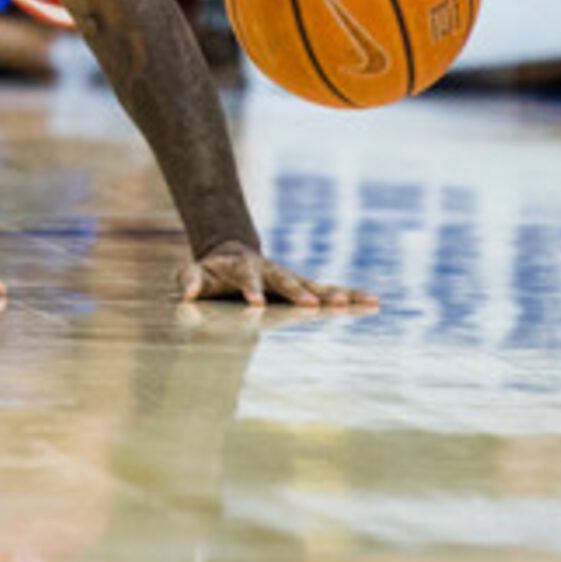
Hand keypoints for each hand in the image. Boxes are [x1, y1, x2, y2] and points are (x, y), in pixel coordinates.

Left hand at [179, 240, 374, 308]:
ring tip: (358, 302)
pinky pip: (329, 292)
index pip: (247, 279)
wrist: (230, 257)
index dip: (251, 289)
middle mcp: (272, 271)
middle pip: (288, 280)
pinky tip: (374, 302)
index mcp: (243, 267)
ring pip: (315, 285)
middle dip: (299, 292)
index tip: (255, 304)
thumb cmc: (209, 272)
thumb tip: (186, 294)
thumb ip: (188, 281)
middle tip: (312, 304)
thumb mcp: (192, 274)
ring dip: (335, 294)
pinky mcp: (304, 288)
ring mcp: (290, 278)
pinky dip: (351, 297)